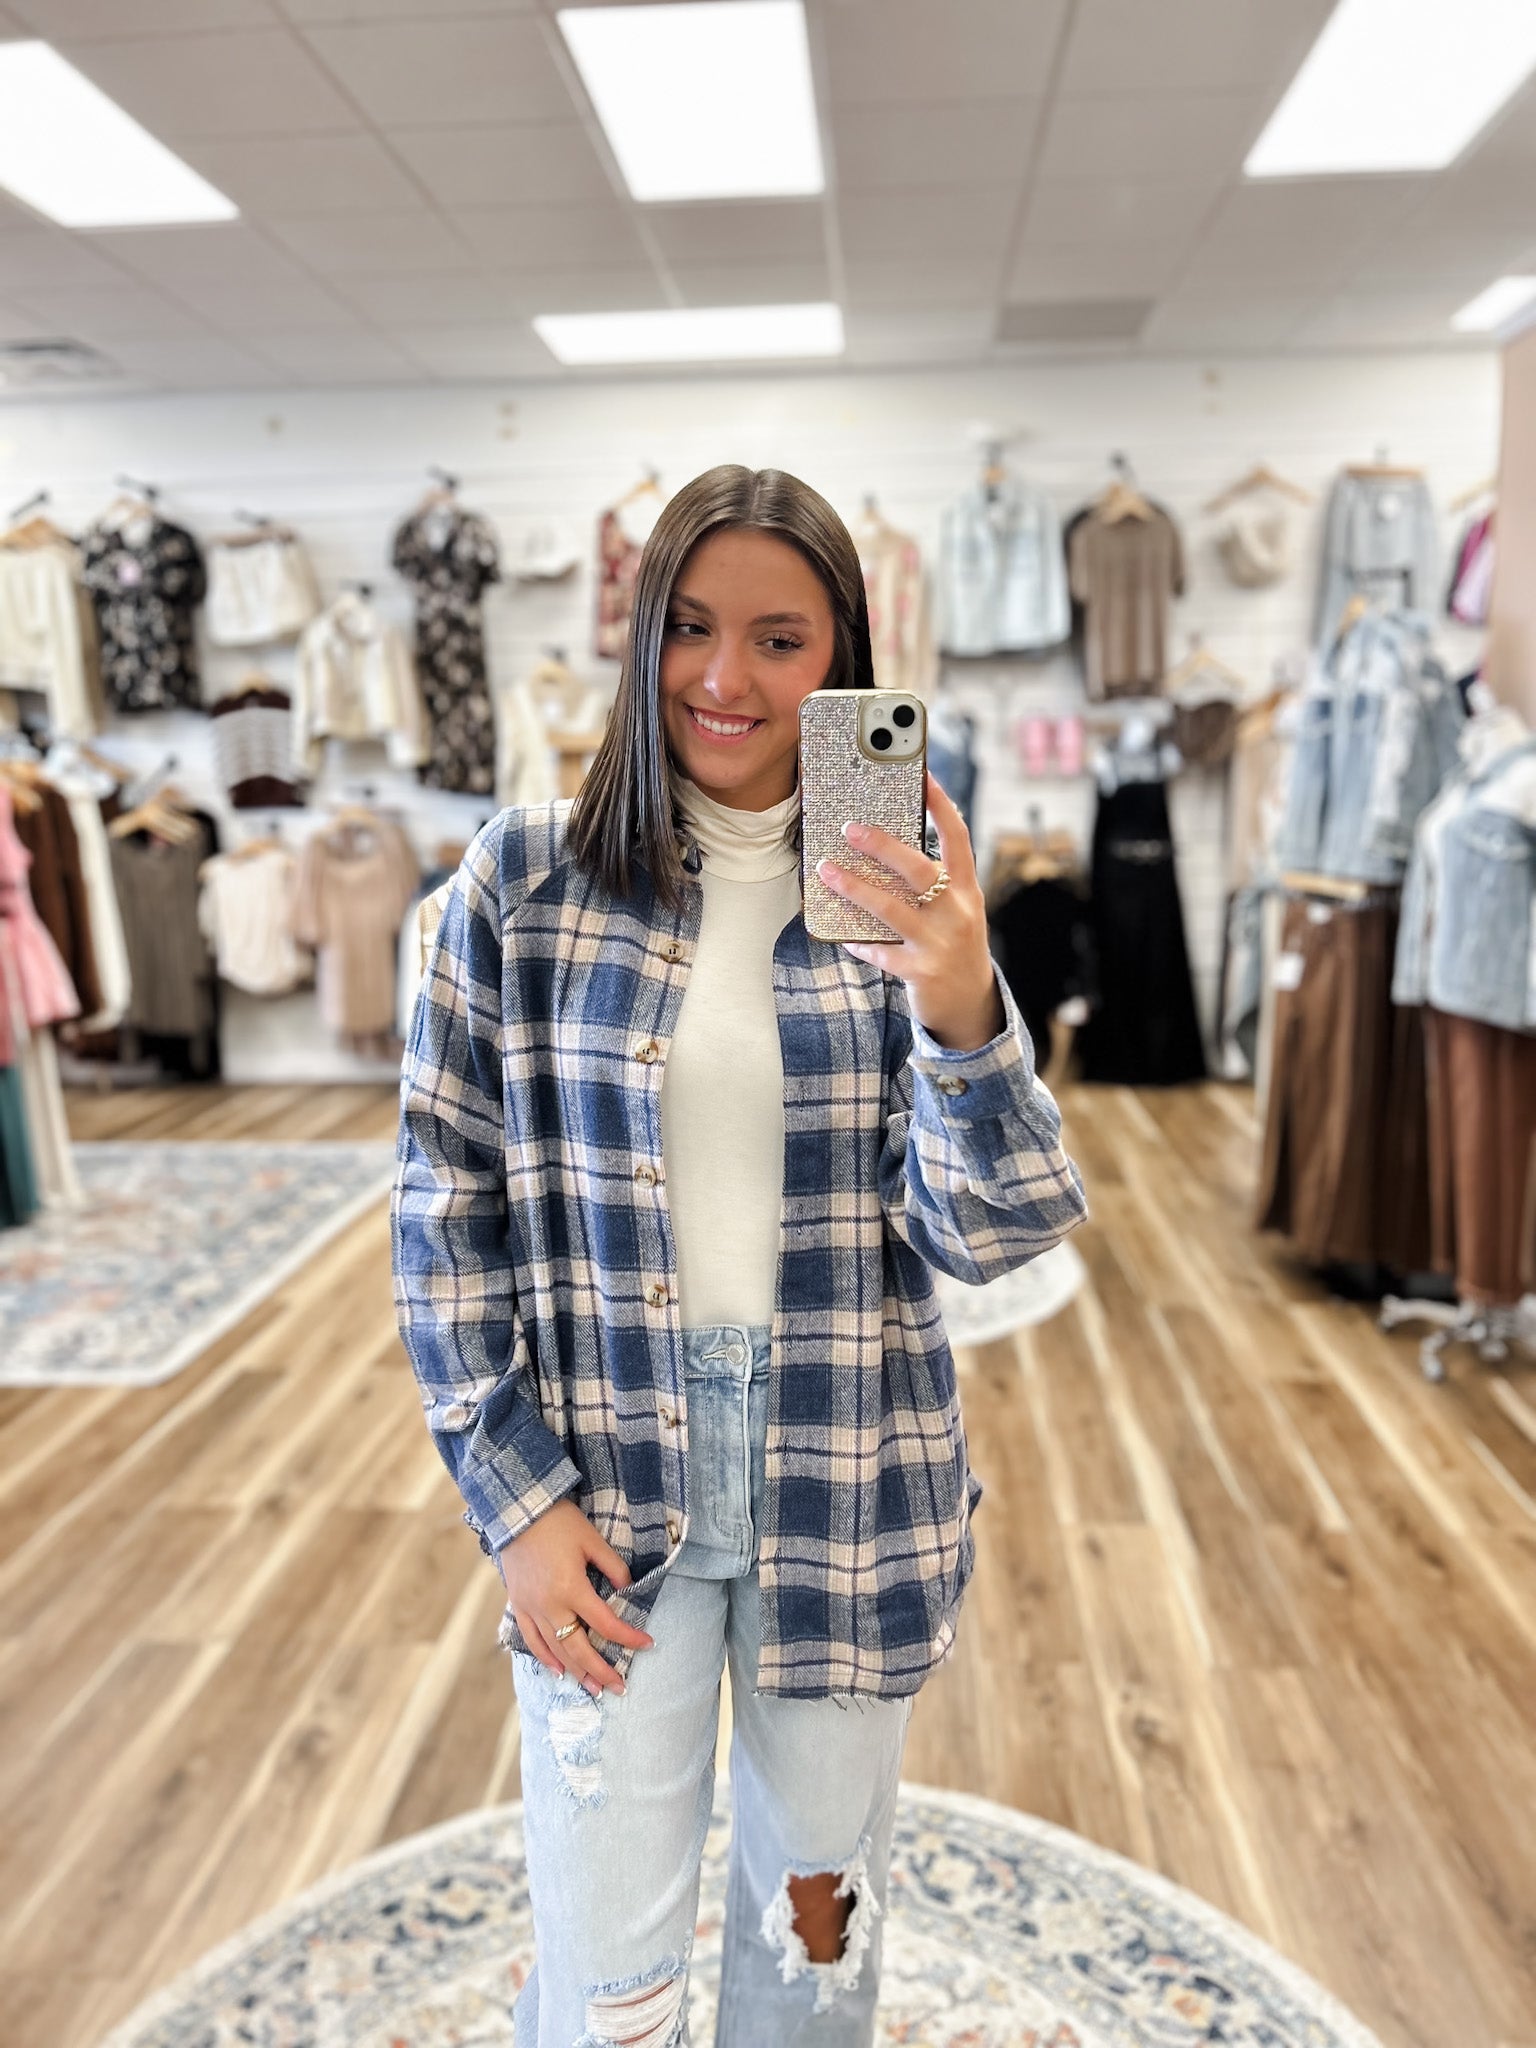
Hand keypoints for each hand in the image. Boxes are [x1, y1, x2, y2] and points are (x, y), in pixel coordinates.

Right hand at [498, 1497, 655, 1697]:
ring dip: (577, 1672)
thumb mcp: (592, 1540)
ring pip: (556, 1650)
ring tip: (594, 1689)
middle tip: (620, 1688)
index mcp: (572, 1588)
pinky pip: (532, 1640)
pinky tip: (559, 1671)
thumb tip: (628, 1589)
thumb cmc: (559, 1523)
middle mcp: (550, 1605)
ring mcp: (531, 1608)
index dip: (629, 1637)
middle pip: (579, 1648)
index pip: (606, 1623)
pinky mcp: (518, 1605)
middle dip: (601, 1671)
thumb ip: (613, 1567)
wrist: (518, 1511)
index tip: (648, 1644)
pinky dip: (546, 1658)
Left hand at [816, 769, 1004, 1050]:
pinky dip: (860, 941)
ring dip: (855, 888)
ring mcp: (940, 942)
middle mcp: (958, 911)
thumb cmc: (953, 943)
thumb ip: (931, 880)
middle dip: (883, 845)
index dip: (941, 804)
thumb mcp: (954, 908)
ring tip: (826, 870)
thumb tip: (883, 844)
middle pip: (919, 869)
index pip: (958, 836)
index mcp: (967, 888)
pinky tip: (843, 935)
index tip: (923, 774)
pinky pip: (882, 951)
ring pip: (892, 908)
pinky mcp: (921, 971)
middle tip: (850, 827)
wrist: (970, 1004)